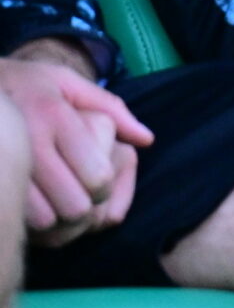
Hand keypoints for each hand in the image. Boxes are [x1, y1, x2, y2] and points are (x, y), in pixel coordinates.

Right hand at [1, 45, 151, 244]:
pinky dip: (28, 224)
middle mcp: (28, 142)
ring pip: (44, 220)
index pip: (97, 176)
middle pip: (74, 205)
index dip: (103, 189)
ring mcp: (5, 163)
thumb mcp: (66, 82)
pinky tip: (28, 210)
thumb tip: (146, 140)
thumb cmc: (25, 84)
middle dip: (81, 208)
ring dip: (53, 222)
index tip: (96, 184)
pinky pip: (19, 219)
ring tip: (51, 207)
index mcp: (55, 117)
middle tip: (75, 199)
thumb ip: (110, 108)